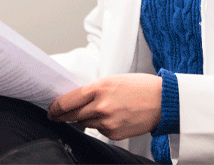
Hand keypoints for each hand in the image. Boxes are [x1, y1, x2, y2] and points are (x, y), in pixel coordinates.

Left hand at [47, 74, 161, 140]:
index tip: (51, 109)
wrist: (162, 101)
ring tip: (100, 110)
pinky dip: (101, 125)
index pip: (68, 101)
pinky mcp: (113, 134)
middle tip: (56, 116)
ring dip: (86, 118)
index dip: (55, 107)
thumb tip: (77, 99)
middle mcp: (100, 106)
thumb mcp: (113, 80)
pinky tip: (113, 117)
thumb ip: (94, 90)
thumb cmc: (139, 87)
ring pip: (85, 123)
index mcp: (99, 88)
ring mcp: (106, 122)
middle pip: (72, 115)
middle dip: (63, 116)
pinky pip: (99, 130)